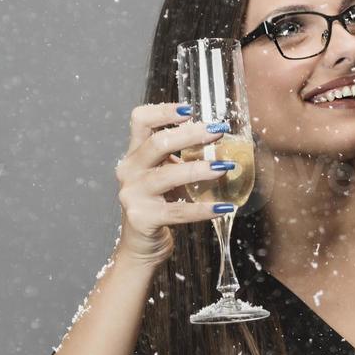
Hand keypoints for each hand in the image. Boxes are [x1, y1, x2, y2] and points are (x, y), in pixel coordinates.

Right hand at [114, 103, 236, 267]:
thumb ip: (180, 156)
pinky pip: (178, 211)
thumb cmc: (159, 204)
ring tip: (225, 168)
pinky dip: (203, 208)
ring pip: (168, 175)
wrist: (142, 244)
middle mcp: (129, 171)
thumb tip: (219, 138)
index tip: (189, 109)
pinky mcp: (143, 218)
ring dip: (200, 169)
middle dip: (191, 135)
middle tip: (218, 132)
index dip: (163, 111)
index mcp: (135, 155)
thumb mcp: (165, 174)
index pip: (140, 121)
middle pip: (157, 143)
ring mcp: (133, 195)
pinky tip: (223, 207)